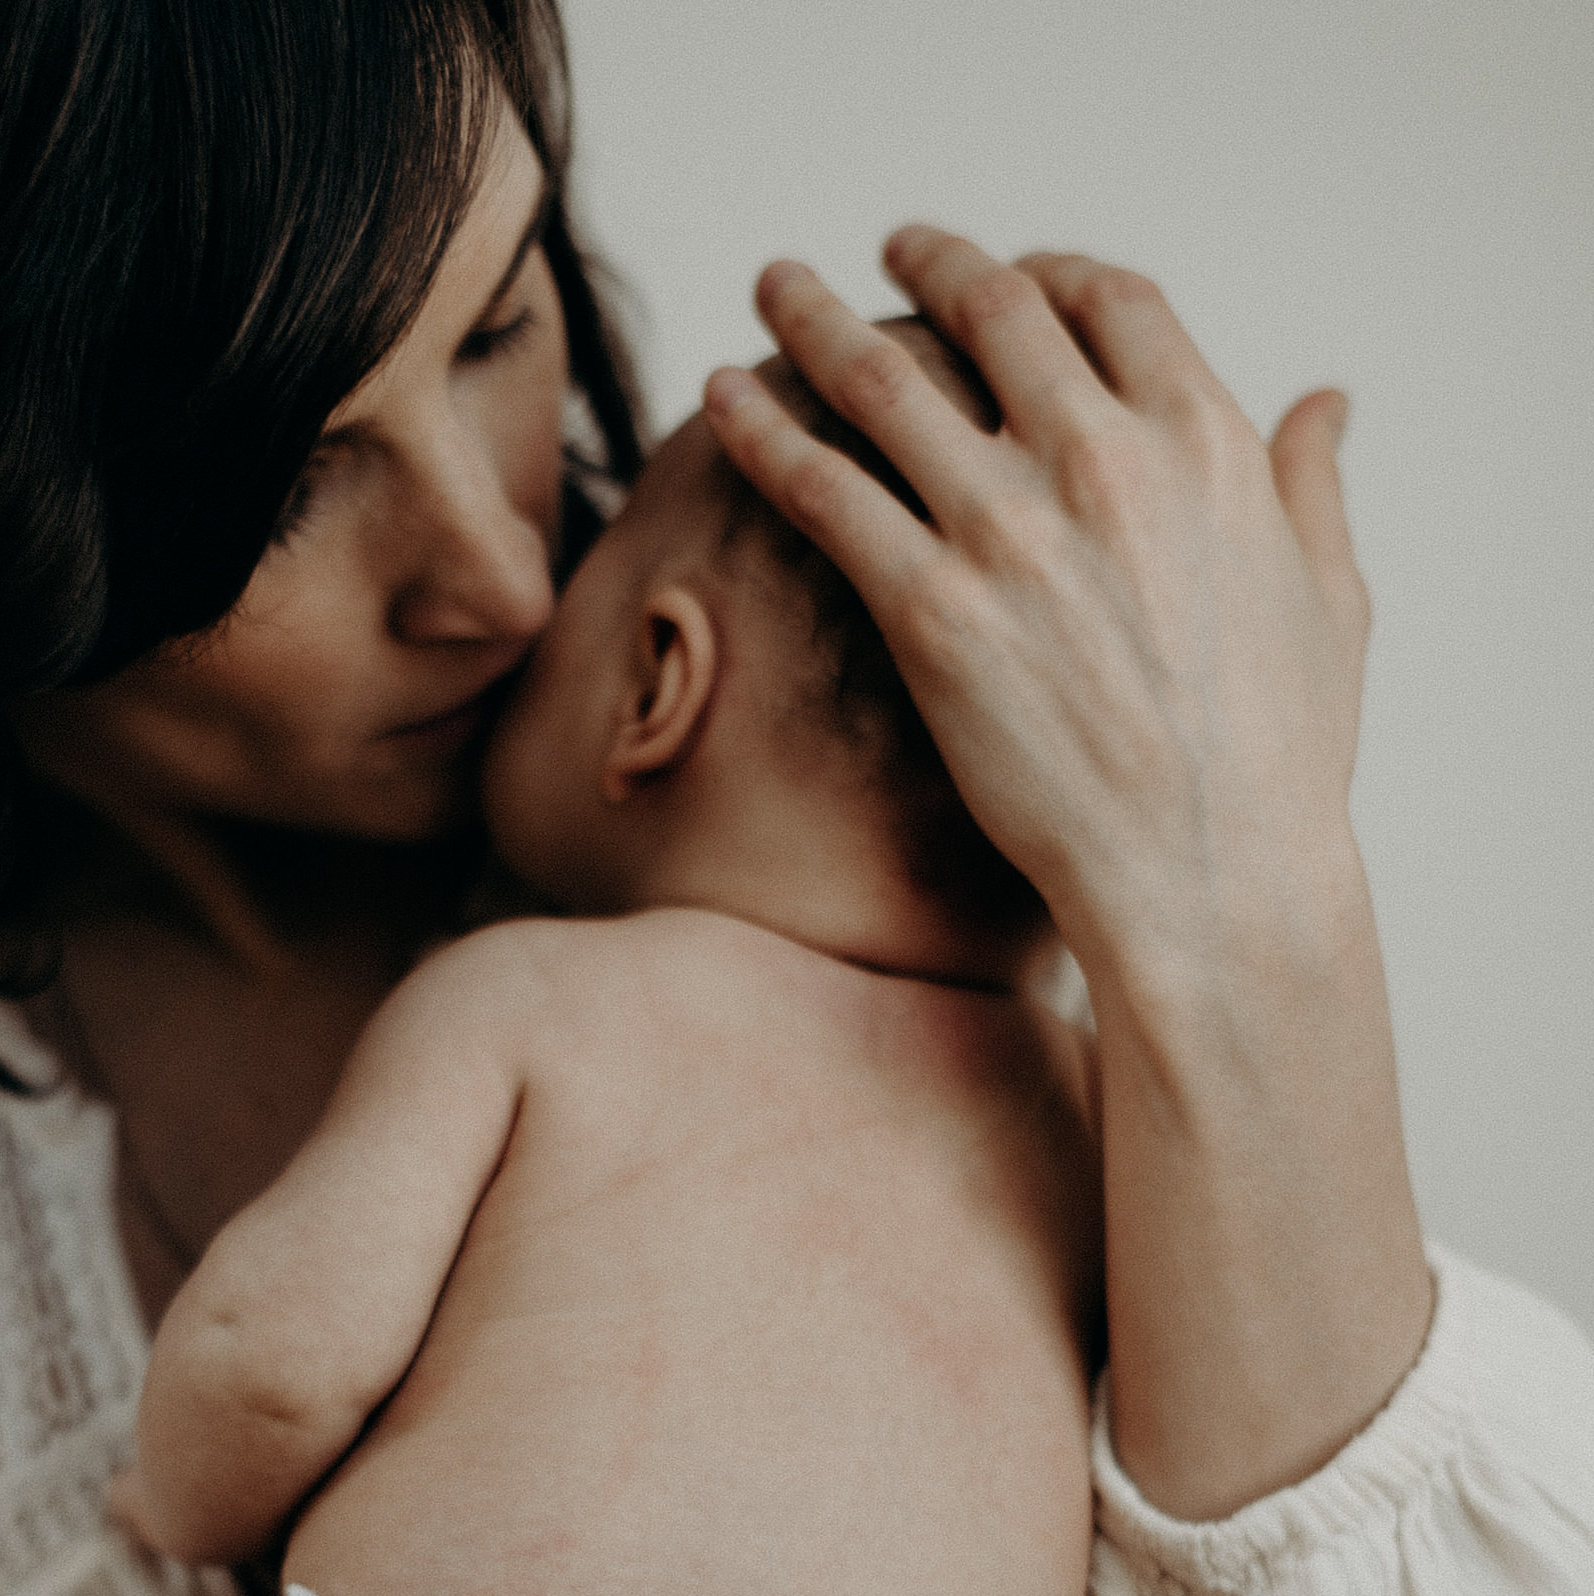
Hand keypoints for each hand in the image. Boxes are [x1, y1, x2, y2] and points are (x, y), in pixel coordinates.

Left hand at [705, 230, 1428, 1518]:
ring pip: (887, 380)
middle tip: (880, 255)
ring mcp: (1012, 531)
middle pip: (993, 312)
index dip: (1053, 275)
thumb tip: (1324, 403)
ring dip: (814, 318)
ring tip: (771, 287)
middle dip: (928, 265)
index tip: (1014, 277)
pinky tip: (723, 397)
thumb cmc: (1280, 770)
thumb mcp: (1329, 602)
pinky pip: (825, 489)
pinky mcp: (932, 611)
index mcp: (1209, 442)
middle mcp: (1105, 460)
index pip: (1114, 303)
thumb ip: (1310, 488)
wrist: (1212, 884)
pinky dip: (764, 430)